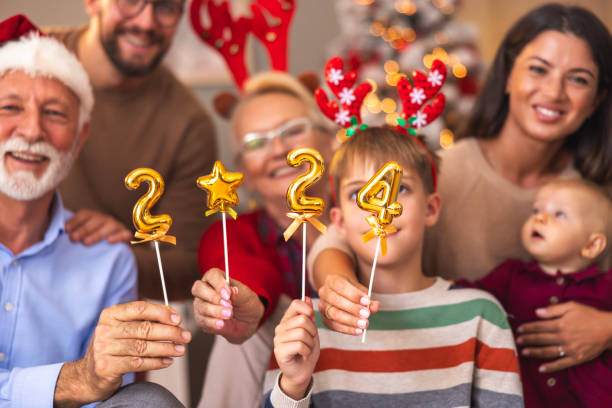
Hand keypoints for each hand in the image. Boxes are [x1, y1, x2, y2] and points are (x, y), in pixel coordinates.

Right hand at [54, 301, 191, 405]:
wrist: (88, 375)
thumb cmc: (113, 347)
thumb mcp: (125, 328)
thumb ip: (146, 320)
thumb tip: (173, 315)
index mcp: (110, 314)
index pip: (140, 308)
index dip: (161, 313)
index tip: (178, 319)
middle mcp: (105, 329)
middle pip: (144, 329)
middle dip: (170, 333)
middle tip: (186, 336)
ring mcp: (103, 348)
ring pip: (143, 347)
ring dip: (166, 348)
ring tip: (180, 350)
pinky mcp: (106, 367)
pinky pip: (137, 363)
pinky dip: (156, 362)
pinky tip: (167, 361)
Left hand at [65, 209, 131, 245]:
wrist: (114, 251)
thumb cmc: (93, 242)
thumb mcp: (83, 235)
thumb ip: (74, 233)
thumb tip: (59, 232)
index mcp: (95, 217)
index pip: (85, 214)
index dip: (75, 221)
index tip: (65, 230)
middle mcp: (106, 219)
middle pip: (96, 220)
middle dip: (83, 229)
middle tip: (73, 239)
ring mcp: (117, 226)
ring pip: (109, 226)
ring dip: (97, 234)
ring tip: (86, 243)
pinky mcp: (126, 235)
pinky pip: (124, 234)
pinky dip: (118, 237)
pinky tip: (109, 242)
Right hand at [192, 267, 264, 343]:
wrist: (247, 323)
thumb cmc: (246, 304)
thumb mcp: (247, 297)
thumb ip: (238, 293)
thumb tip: (232, 290)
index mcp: (217, 278)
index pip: (212, 275)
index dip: (218, 284)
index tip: (228, 294)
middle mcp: (206, 290)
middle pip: (198, 288)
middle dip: (213, 297)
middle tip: (228, 305)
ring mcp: (201, 304)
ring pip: (201, 306)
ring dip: (216, 311)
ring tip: (229, 315)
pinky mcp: (201, 319)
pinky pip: (202, 320)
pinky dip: (212, 322)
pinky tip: (222, 324)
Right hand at [274, 297, 318, 399]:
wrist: (302, 373)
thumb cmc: (307, 352)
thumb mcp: (312, 332)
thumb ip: (309, 316)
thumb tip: (306, 297)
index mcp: (287, 320)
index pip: (296, 303)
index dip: (308, 310)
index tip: (311, 320)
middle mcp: (280, 327)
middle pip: (302, 319)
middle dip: (312, 331)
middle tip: (310, 340)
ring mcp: (278, 339)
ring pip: (302, 332)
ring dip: (310, 343)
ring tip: (306, 349)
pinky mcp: (279, 351)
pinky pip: (299, 345)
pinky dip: (306, 351)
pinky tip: (302, 355)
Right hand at [318, 274, 379, 335]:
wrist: (339, 293)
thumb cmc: (351, 290)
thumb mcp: (360, 290)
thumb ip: (368, 298)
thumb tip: (375, 306)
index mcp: (331, 280)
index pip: (341, 286)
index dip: (353, 294)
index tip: (366, 301)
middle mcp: (324, 292)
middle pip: (336, 301)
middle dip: (353, 309)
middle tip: (367, 315)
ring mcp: (322, 306)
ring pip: (334, 314)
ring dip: (350, 321)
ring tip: (364, 324)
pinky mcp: (324, 318)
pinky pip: (334, 325)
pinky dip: (347, 329)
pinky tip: (358, 331)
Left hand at [517, 301, 611, 372]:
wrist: (609, 329)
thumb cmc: (590, 315)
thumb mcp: (572, 306)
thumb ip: (553, 310)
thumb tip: (537, 312)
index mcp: (561, 324)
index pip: (540, 326)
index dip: (528, 328)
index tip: (519, 329)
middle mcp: (563, 337)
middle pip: (541, 339)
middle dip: (528, 340)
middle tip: (517, 341)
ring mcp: (570, 349)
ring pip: (548, 352)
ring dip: (535, 352)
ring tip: (524, 352)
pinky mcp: (577, 358)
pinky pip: (562, 364)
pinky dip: (551, 367)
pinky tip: (541, 369)